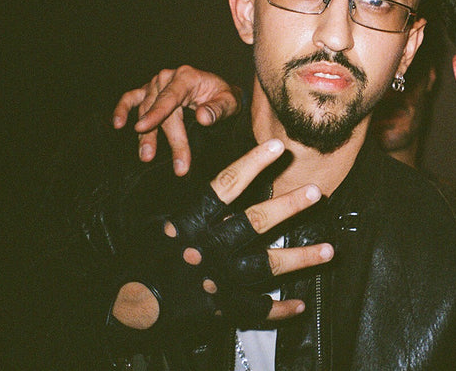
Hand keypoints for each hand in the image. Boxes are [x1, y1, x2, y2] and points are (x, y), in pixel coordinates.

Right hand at [111, 139, 333, 333]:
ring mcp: (217, 280)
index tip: (277, 147)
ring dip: (300, 259)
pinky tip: (298, 304)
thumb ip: (194, 206)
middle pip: (254, 222)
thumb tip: (226, 185)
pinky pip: (256, 309)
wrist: (125, 306)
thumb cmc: (143, 258)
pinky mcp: (221, 309)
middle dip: (287, 207)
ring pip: (265, 266)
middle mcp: (207, 248)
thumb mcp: (161, 223)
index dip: (252, 164)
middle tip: (315, 192)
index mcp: (190, 222)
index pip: (225, 185)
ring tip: (329, 250)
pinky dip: (278, 309)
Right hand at [112, 65, 240, 174]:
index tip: (143, 128)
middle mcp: (168, 78)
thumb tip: (203, 118)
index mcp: (187, 77)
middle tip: (176, 165)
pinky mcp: (149, 92)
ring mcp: (156, 84)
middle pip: (160, 110)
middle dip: (166, 138)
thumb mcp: (229, 102)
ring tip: (146, 156)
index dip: (156, 114)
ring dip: (145, 135)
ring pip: (145, 110)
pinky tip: (117, 124)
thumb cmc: (224, 97)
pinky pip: (131, 98)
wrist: (220, 93)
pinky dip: (122, 109)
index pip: (170, 97)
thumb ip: (217, 109)